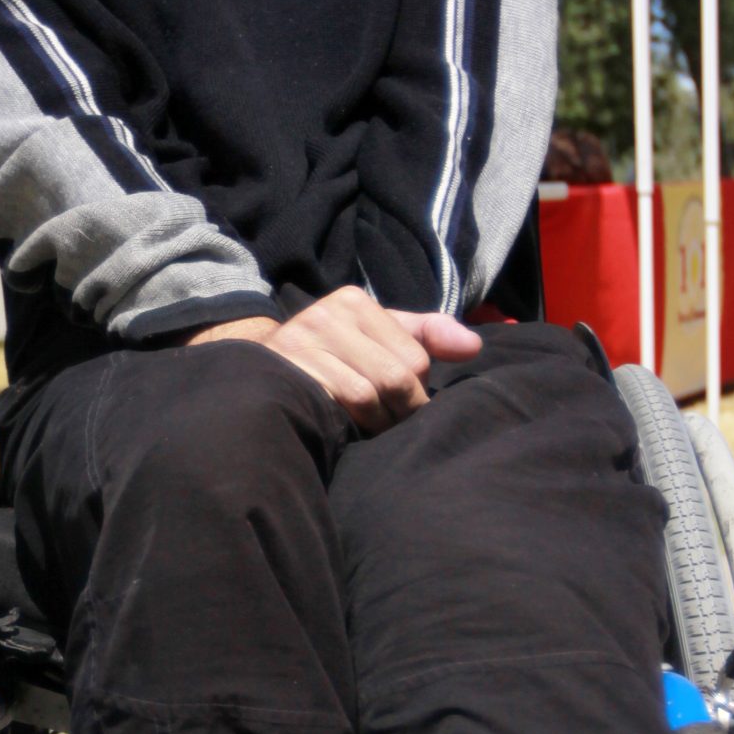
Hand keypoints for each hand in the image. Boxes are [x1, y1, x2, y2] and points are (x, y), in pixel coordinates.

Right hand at [189, 287, 480, 432]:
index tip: (403, 403)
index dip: (416, 390)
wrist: (260, 368)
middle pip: (394, 377)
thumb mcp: (379, 336)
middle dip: (400, 411)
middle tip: (394, 427)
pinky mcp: (285, 372)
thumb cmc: (333, 355)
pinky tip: (348, 428)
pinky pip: (336, 405)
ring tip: (371, 431)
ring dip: (376, 424)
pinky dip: (350, 424)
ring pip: (366, 395)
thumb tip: (473, 347)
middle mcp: (326, 315)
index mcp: (354, 302)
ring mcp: (302, 343)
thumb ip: (427, 336)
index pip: (414, 359)